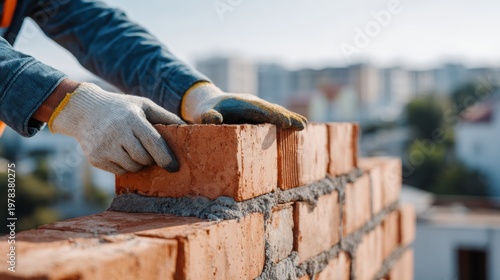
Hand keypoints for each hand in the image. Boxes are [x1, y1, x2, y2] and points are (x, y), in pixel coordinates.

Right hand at [49, 83, 184, 173]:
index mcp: (132, 119)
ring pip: (132, 167)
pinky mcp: (95, 158)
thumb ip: (165, 116)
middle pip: (143, 159)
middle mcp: (117, 133)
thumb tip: (188, 127)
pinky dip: (125, 166)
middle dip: (151, 160)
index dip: (165, 158)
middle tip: (151, 154)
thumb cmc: (121, 108)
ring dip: (138, 163)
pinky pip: (119, 171)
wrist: (84, 110)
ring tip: (134, 150)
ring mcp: (104, 147)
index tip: (174, 167)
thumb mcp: (143, 105)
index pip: (153, 143)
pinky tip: (120, 153)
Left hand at [181, 82, 306, 129]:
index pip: (260, 110)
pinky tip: (299, 126)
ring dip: (290, 118)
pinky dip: (286, 120)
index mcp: (241, 104)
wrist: (207, 102)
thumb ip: (207, 116)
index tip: (284, 123)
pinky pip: (274, 116)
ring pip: (276, 111)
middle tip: (300, 126)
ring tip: (304, 126)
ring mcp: (257, 107)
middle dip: (286, 117)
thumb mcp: (202, 115)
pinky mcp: (258, 113)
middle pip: (272, 109)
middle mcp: (252, 103)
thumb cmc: (204, 111)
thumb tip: (215, 119)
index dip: (273, 116)